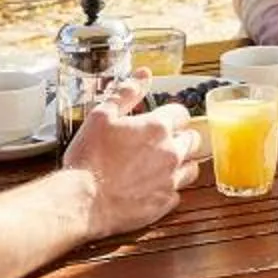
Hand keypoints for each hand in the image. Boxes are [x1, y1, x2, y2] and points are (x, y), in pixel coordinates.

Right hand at [59, 80, 195, 239]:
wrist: (83, 200)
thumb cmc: (89, 158)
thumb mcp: (101, 115)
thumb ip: (126, 92)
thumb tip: (144, 75)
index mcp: (157, 127)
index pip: (182, 113)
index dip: (170, 115)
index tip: (158, 121)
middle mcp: (171, 152)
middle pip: (193, 139)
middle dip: (181, 137)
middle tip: (159, 143)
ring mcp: (171, 179)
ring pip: (192, 167)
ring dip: (180, 164)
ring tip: (158, 166)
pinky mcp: (165, 202)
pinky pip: (177, 193)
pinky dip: (168, 188)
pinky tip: (150, 187)